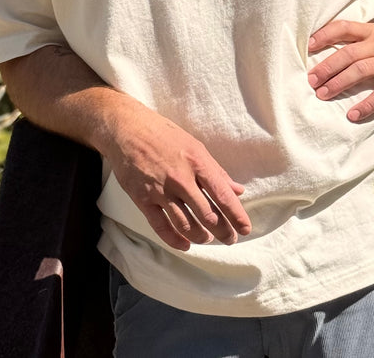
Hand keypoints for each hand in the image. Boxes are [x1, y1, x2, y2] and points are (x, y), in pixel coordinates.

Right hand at [102, 104, 251, 251]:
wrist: (127, 129)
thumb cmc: (164, 135)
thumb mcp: (195, 146)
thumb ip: (216, 171)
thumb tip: (237, 190)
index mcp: (197, 162)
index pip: (222, 194)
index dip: (236, 215)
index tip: (245, 229)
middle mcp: (180, 178)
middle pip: (207, 214)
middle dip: (222, 231)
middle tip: (230, 240)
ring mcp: (160, 190)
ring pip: (185, 224)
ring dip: (201, 236)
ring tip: (207, 239)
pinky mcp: (143, 199)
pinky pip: (161, 226)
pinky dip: (175, 240)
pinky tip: (185, 244)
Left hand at [307, 20, 373, 121]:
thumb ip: (363, 40)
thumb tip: (333, 50)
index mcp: (373, 31)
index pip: (344, 27)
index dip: (325, 35)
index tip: (308, 46)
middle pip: (348, 53)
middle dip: (327, 66)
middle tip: (310, 80)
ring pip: (361, 70)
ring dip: (339, 83)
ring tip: (322, 95)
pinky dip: (367, 104)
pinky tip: (353, 114)